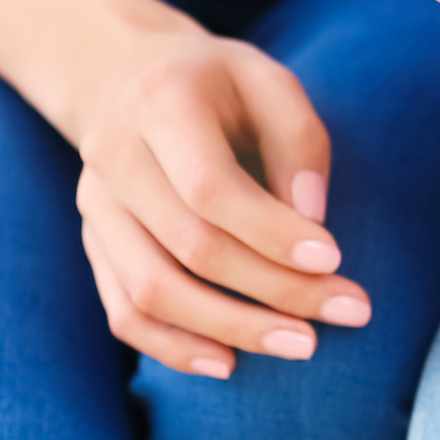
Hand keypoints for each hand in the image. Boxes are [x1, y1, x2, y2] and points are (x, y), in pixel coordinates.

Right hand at [71, 20, 370, 378]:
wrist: (124, 76)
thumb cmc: (216, 83)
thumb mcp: (268, 80)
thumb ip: (298, 140)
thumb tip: (313, 223)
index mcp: (161, 104)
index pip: (210, 187)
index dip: (273, 233)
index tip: (335, 259)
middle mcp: (114, 156)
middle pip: (190, 247)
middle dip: (274, 289)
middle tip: (346, 311)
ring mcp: (95, 206)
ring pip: (151, 291)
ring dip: (230, 328)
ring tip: (301, 345)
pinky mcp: (93, 243)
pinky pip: (123, 312)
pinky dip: (174, 348)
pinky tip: (230, 362)